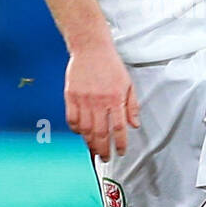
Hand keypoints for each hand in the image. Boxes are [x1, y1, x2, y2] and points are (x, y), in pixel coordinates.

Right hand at [64, 40, 139, 161]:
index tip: (120, 152)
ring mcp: (83, 99)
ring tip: (93, 150)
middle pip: (100, 133)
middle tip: (105, 158)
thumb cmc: (110, 65)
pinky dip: (76, 129)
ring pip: (85, 129)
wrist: (91, 48)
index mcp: (115, 98)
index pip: (119, 128)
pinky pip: (72, 119)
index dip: (119, 143)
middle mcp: (99, 101)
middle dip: (103, 149)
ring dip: (89, 143)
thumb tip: (134, 125)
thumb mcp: (128, 84)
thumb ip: (132, 106)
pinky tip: (80, 133)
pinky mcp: (71, 96)